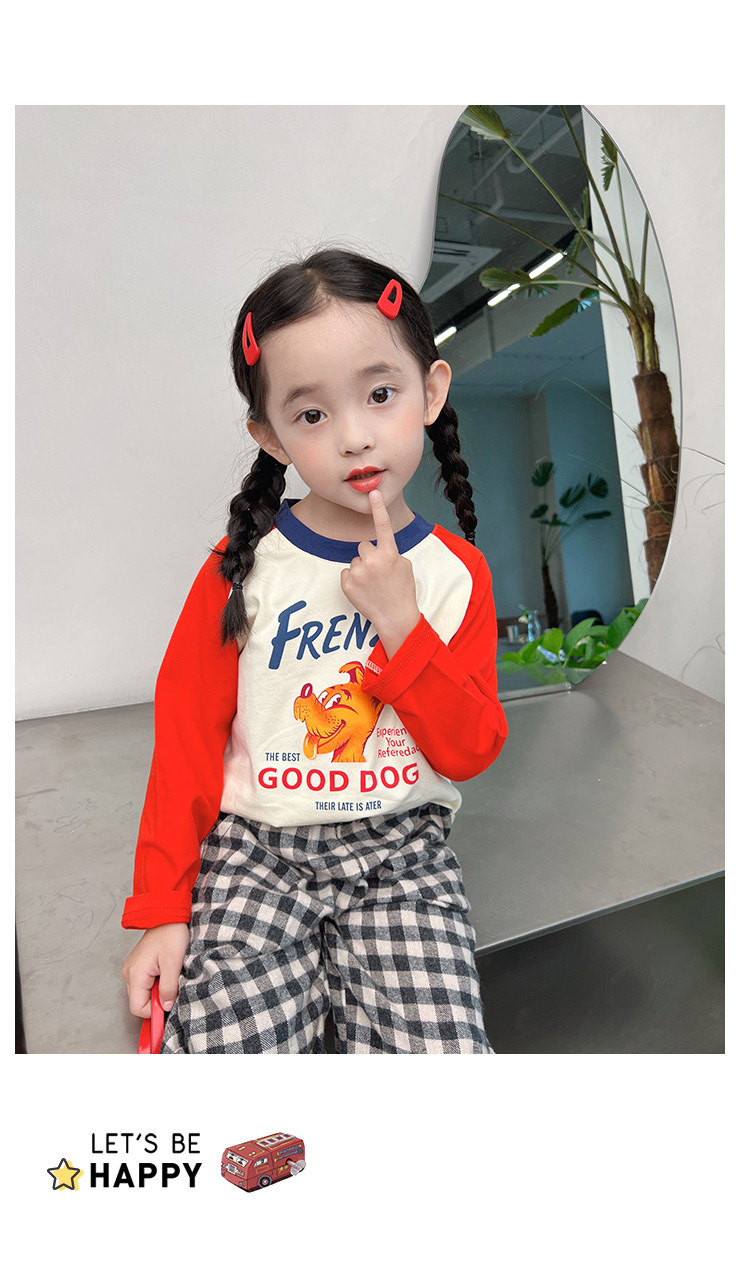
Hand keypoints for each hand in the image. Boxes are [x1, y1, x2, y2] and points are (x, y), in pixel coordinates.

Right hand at [121, 922, 188, 1016]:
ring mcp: (132, 969)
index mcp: (135, 974)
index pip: (138, 1008)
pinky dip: (156, 983)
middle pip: (140, 1002)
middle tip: (173, 988)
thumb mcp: (173, 963)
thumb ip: (168, 988)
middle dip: (157, 1001)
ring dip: (158, 991)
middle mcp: (129, 973)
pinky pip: (145, 983)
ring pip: (143, 993)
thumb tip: (166, 1006)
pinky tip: (165, 972)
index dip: (154, 1012)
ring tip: (170, 976)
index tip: (169, 1009)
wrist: (167, 914)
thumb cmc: (170, 934)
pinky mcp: (138, 966)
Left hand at [340, 490, 419, 659]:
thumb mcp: (405, 567)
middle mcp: (373, 560)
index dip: (378, 508)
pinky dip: (353, 580)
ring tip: (373, 585)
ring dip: (362, 569)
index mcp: (390, 554)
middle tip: (379, 574)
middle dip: (369, 556)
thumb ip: (391, 553)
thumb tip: (380, 549)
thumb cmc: (402, 593)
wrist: (395, 618)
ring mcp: (358, 572)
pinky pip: (347, 572)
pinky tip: (364, 590)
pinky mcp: (347, 583)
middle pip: (364, 546)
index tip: (374, 493)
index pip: (383, 526)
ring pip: (355, 560)